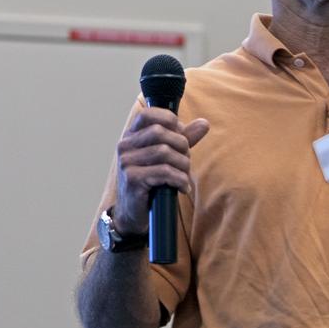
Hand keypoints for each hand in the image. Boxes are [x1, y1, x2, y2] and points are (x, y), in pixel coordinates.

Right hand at [113, 108, 209, 233]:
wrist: (134, 213)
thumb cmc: (151, 182)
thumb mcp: (168, 157)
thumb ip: (184, 139)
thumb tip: (204, 123)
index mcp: (131, 136)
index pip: (148, 114)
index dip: (169, 120)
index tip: (181, 135)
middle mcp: (125, 146)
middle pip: (160, 132)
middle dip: (182, 146)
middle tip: (186, 162)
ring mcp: (126, 162)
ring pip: (164, 152)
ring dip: (182, 165)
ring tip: (184, 176)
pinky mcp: (132, 179)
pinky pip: (164, 172)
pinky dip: (179, 179)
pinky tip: (182, 187)